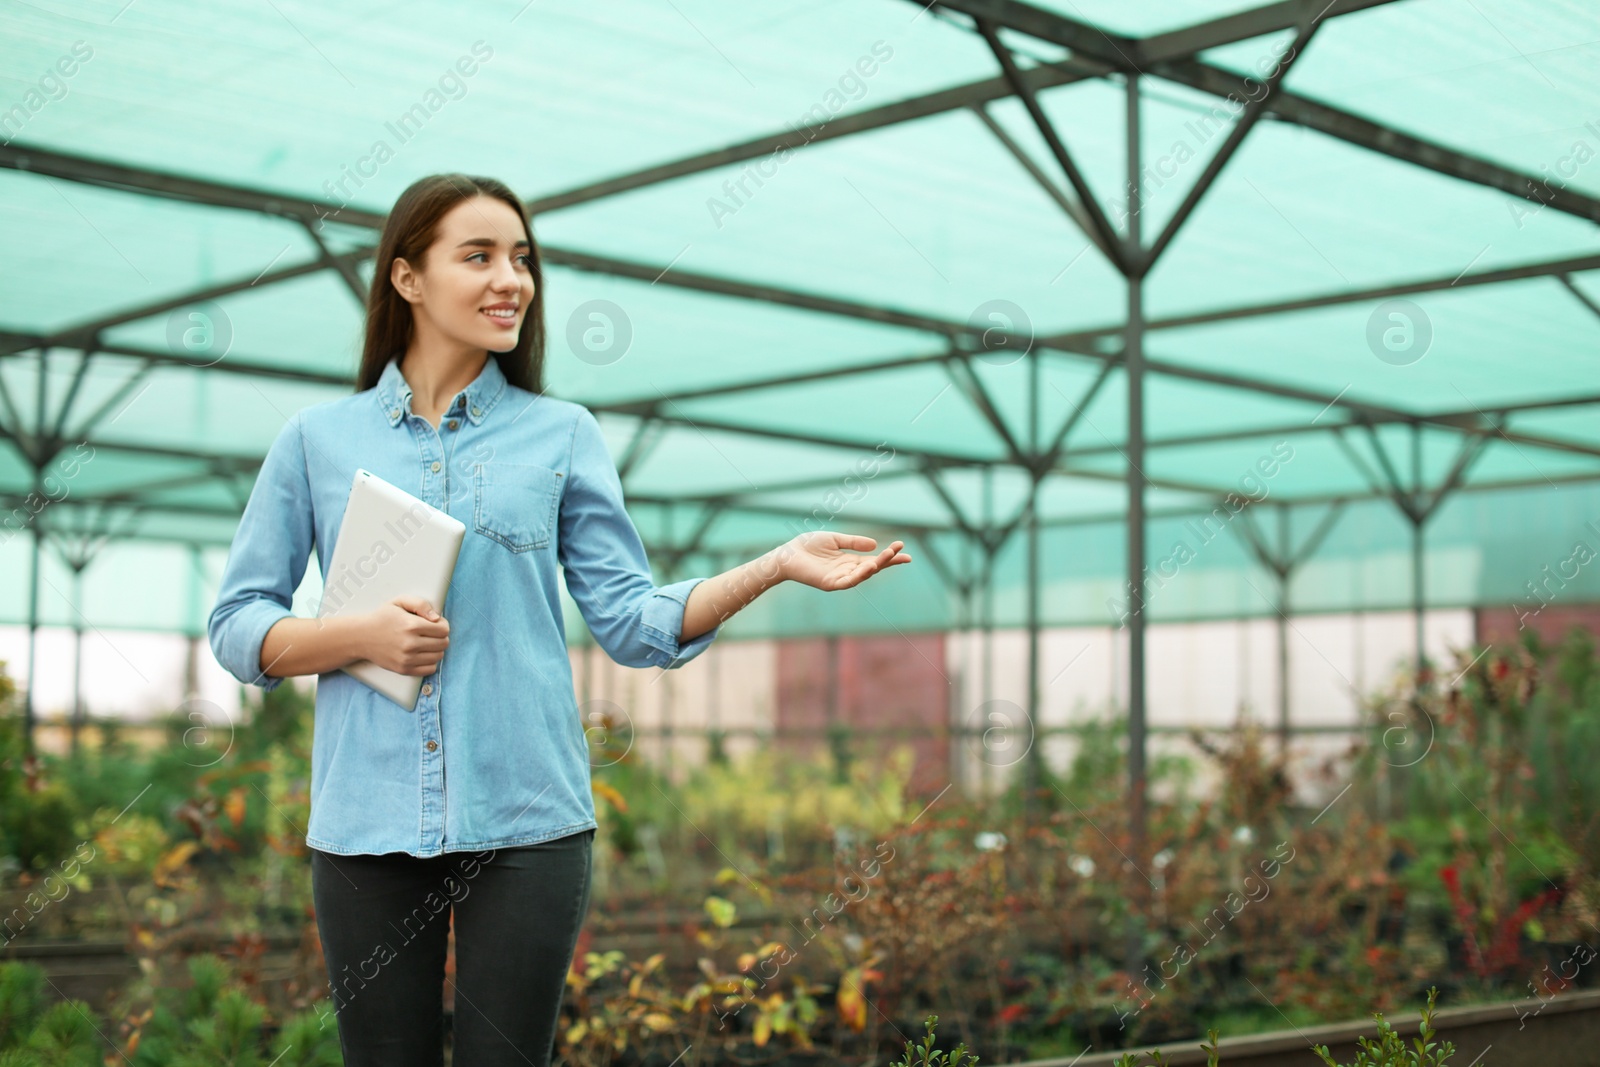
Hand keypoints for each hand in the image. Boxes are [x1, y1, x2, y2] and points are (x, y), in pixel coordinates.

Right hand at [359, 595, 450, 675]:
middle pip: (444, 643)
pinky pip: (430, 669)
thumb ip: (421, 604)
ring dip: (436, 649)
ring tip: (426, 642)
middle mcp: (410, 644)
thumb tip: (437, 617)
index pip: (444, 630)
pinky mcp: (404, 669)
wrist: (361, 637)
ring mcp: (407, 659)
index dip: (443, 625)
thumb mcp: (399, 602)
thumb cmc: (382, 618)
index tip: (436, 624)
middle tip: (431, 633)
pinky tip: (422, 654)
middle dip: (441, 637)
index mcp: (411, 625)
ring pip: (439, 657)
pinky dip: (430, 662)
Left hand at [779, 531, 910, 590]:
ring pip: (863, 575)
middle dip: (888, 561)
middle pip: (873, 568)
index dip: (889, 556)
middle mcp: (848, 571)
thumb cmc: (808, 546)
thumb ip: (853, 542)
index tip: (903, 548)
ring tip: (888, 556)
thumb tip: (875, 545)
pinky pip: (848, 582)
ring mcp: (840, 579)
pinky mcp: (830, 584)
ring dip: (877, 566)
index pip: (874, 559)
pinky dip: (860, 576)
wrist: (788, 553)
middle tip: (903, 554)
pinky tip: (869, 566)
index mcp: (850, 561)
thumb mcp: (835, 539)